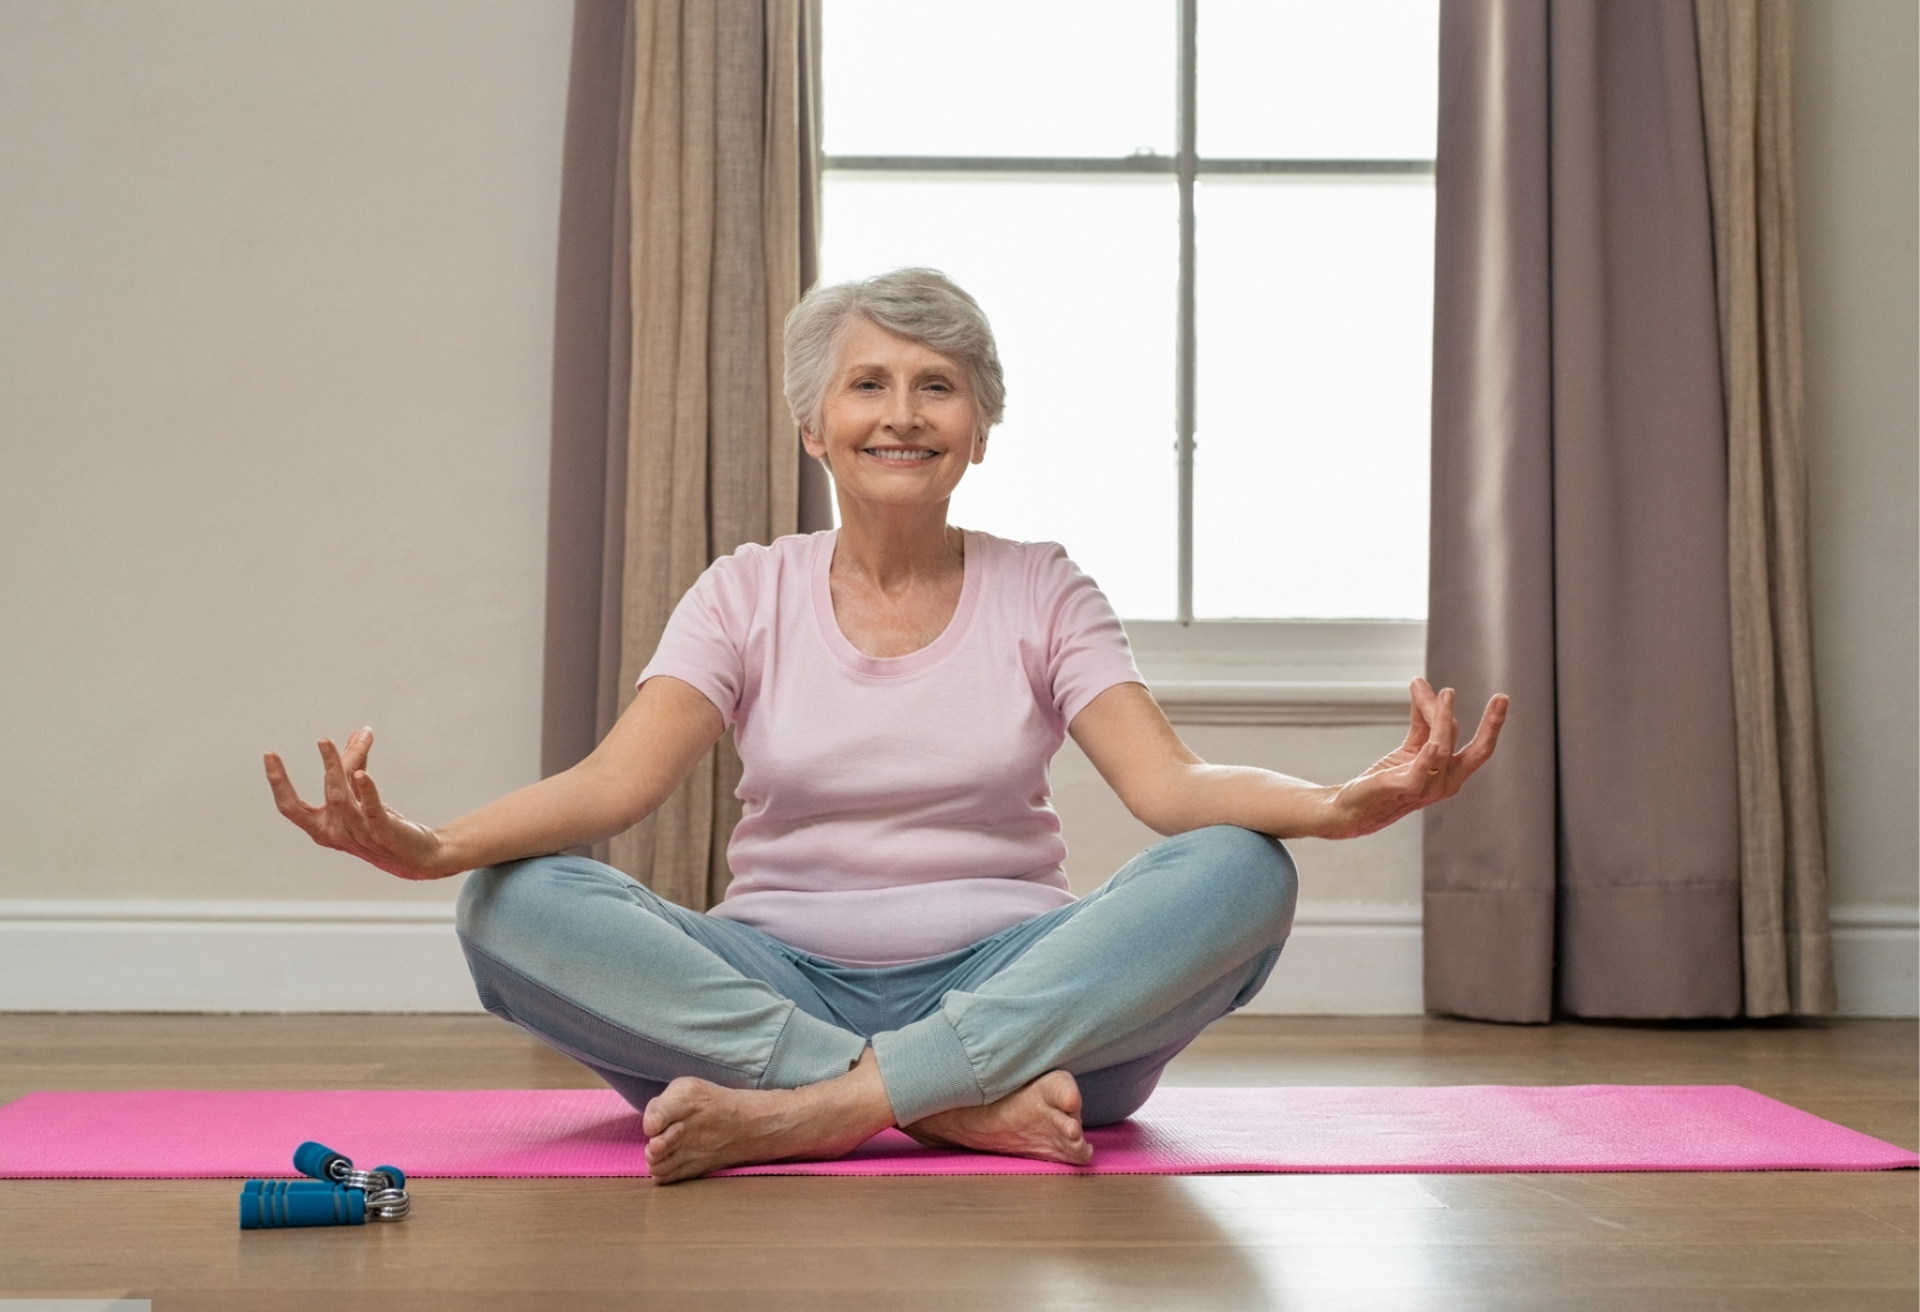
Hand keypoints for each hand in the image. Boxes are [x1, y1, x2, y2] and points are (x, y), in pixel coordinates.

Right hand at [263, 728, 451, 878]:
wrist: (416, 855)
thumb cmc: (382, 827)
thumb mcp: (361, 796)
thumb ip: (357, 766)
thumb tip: (360, 732)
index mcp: (322, 827)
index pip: (290, 807)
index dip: (278, 782)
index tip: (269, 754)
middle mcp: (336, 832)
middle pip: (325, 794)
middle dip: (323, 767)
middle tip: (321, 740)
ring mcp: (359, 833)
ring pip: (342, 798)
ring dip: (338, 769)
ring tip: (328, 745)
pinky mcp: (383, 831)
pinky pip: (372, 809)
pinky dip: (366, 790)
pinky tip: (363, 774)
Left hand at [1321, 679, 1508, 838]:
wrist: (1354, 807)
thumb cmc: (1386, 778)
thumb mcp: (1411, 745)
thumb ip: (1421, 718)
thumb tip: (1421, 683)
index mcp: (1451, 773)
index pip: (1479, 748)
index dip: (1492, 723)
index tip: (1502, 698)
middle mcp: (1445, 783)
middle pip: (1477, 753)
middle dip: (1492, 726)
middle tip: (1502, 698)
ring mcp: (1427, 788)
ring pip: (1442, 749)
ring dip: (1443, 719)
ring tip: (1446, 693)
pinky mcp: (1404, 788)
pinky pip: (1420, 772)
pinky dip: (1427, 757)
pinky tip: (1433, 743)